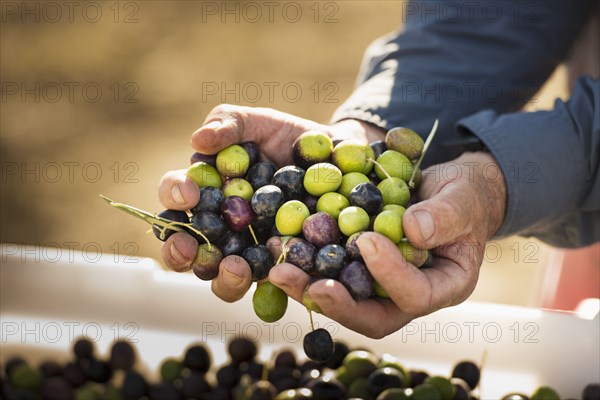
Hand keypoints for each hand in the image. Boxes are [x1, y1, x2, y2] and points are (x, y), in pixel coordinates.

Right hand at [157, 104, 383, 301]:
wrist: (334, 154)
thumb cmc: (286, 136)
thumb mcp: (257, 122)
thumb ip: (229, 123)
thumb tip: (198, 140)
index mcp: (205, 192)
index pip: (175, 197)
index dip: (173, 195)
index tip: (189, 193)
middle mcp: (220, 228)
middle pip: (186, 249)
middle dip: (180, 251)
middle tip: (189, 247)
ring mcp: (250, 253)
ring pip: (222, 280)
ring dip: (222, 278)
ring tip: (236, 267)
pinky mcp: (282, 268)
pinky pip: (272, 286)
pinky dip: (271, 286)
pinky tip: (278, 277)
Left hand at [269, 151, 506, 337]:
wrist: (446, 192)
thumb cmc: (463, 196)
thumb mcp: (464, 198)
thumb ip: (446, 214)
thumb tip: (412, 230)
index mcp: (445, 286)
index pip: (416, 296)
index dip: (390, 275)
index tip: (367, 240)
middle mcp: (409, 295)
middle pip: (372, 316)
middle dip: (336, 303)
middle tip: (306, 284)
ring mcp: (381, 286)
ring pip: (344, 300)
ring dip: (308, 288)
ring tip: (278, 268)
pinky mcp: (358, 269)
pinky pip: (331, 274)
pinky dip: (305, 264)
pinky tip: (280, 246)